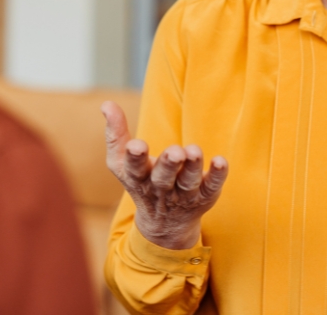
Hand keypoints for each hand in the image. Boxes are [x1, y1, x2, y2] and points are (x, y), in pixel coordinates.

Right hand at [102, 101, 228, 249]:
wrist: (164, 222)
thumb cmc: (142, 181)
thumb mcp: (122, 163)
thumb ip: (116, 134)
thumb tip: (106, 103)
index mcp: (138, 178)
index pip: (134, 169)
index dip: (135, 158)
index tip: (136, 145)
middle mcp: (161, 188)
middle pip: (163, 178)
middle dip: (168, 164)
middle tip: (175, 151)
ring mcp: (183, 195)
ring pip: (188, 182)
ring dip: (192, 167)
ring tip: (194, 151)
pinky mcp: (204, 196)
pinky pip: (212, 186)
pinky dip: (216, 175)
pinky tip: (220, 161)